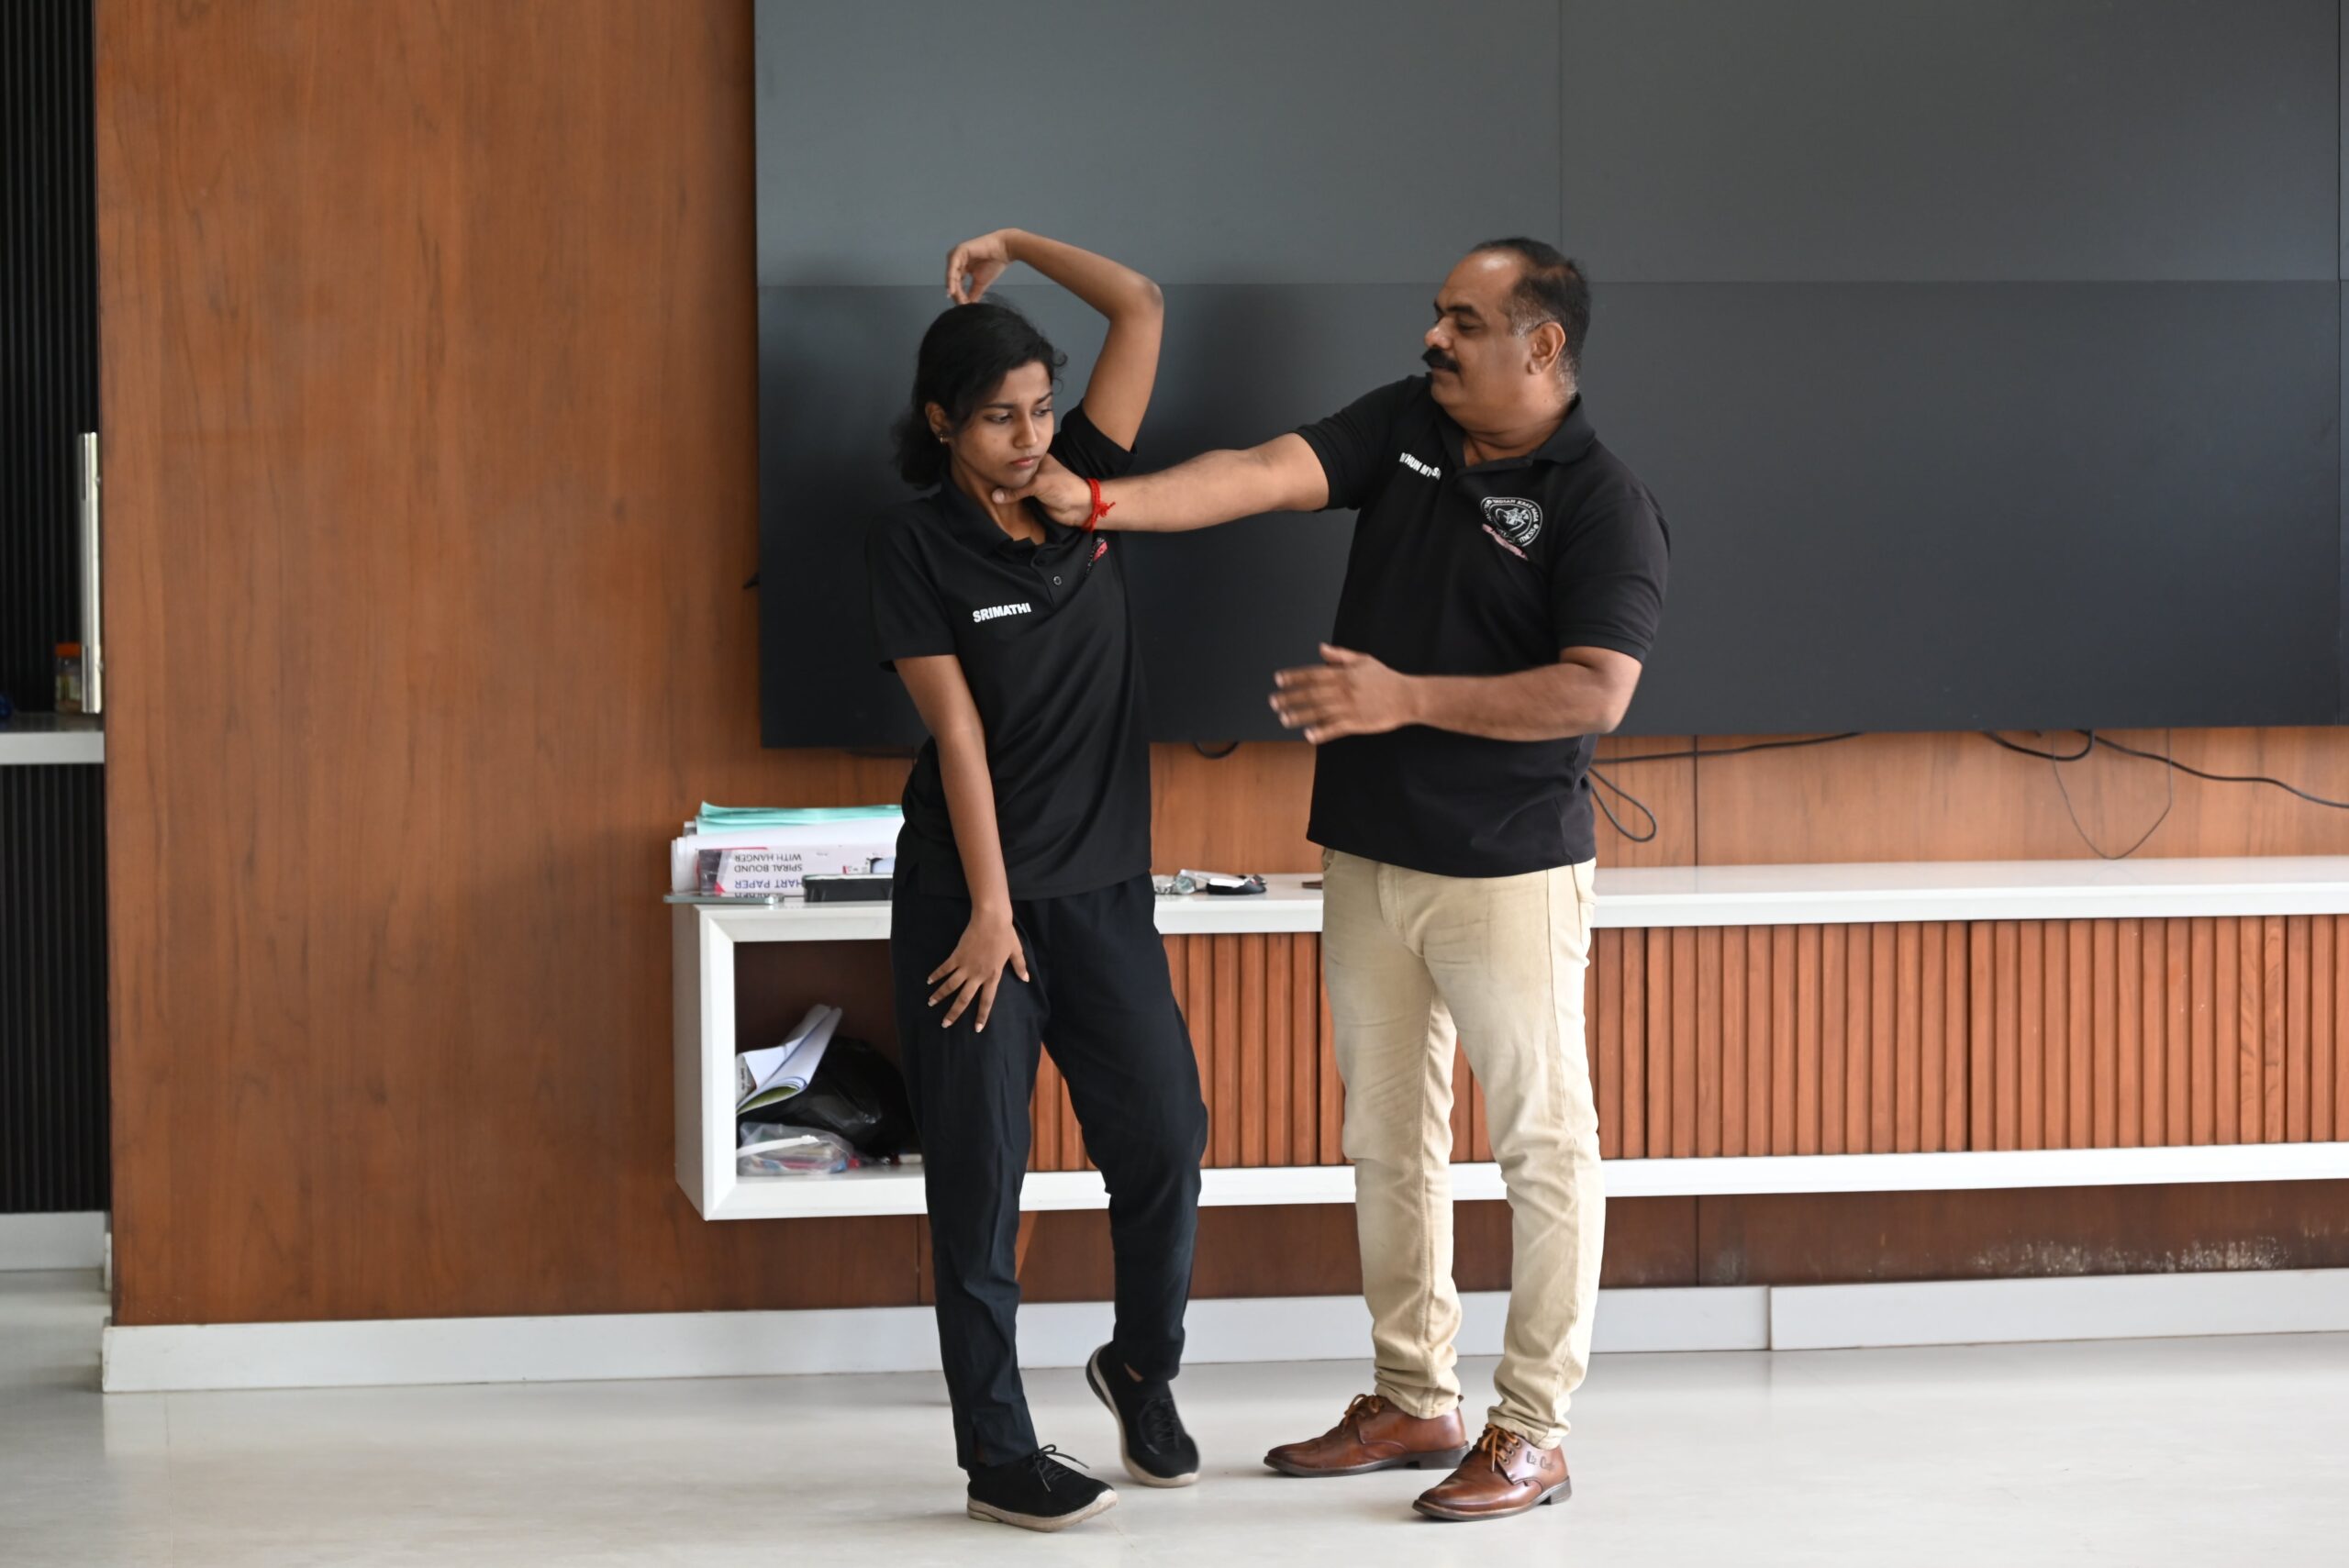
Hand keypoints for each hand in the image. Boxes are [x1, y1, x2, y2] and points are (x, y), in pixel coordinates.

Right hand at [927, 911, 1028, 1030]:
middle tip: (945, 1024)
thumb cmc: (1005, 934)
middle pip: (964, 999)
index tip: (977, 1029)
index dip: (982, 1015)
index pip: (987, 1001)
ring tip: (931, 1003)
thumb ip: (1019, 966)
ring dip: (940, 995)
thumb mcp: (1016, 951)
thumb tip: (1026, 979)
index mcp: (993, 976)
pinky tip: (929, 981)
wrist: (991, 920)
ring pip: (950, 986)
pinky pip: (945, 968)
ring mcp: (966, 966)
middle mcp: (978, 975)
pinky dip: (936, 975)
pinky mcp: (957, 956)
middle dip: (954, 1013)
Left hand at [945, 229, 1019, 303]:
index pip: (956, 284)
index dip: (958, 296)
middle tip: (959, 305)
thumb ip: (973, 294)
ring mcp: (957, 255)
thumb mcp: (981, 283)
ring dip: (952, 287)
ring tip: (955, 298)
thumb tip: (967, 307)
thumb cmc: (994, 264)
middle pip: (952, 280)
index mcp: (962, 267)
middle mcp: (957, 261)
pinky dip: (951, 278)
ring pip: (950, 274)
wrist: (1004, 251)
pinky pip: (952, 266)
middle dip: (955, 293)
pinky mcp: (959, 251)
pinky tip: (952, 289)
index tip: (962, 308)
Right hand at [989, 454, 1091, 523]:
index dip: (1004, 460)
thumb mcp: (1037, 484)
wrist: (1078, 507)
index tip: (987, 461)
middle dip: (1003, 476)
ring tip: (985, 488)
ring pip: (1015, 486)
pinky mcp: (1033, 498)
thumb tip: (995, 496)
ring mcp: (1033, 484)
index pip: (1016, 457)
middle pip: (1014, 472)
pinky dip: (1010, 499)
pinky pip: (1018, 498)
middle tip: (983, 476)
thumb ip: (1016, 490)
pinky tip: (995, 499)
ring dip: (1005, 490)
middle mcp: (1034, 470)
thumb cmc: (1062, 487)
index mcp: (1038, 459)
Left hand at [1270, 645, 1420, 743]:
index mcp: (1344, 674)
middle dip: (1290, 697)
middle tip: (1274, 701)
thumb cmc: (1385, 679)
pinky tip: (1308, 735)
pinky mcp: (1357, 723)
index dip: (1294, 677)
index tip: (1279, 680)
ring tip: (1284, 718)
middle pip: (1311, 693)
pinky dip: (1321, 731)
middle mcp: (1344, 690)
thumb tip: (1320, 648)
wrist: (1407, 697)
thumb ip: (1340, 656)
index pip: (1313, 674)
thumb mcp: (1363, 660)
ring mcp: (1350, 707)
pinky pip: (1335, 728)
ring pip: (1319, 711)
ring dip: (1299, 715)